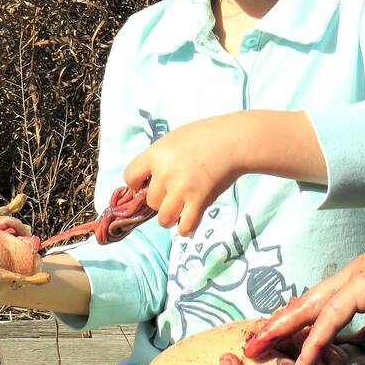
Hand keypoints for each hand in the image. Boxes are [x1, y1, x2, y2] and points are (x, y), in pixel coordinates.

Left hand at [122, 115, 243, 236]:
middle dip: (161, 200)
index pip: (129, 177)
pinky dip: (185, 228)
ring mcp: (182, 188)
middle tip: (175, 192)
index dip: (136, 184)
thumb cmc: (206, 136)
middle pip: (150, 201)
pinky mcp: (200, 200)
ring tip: (180, 210)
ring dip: (170, 217)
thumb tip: (149, 180)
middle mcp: (165, 173)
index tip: (146, 185)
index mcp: (155, 154)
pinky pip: (185, 226)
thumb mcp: (174, 139)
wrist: (235, 141)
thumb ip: (159, 158)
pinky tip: (189, 221)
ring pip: (163, 218)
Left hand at [243, 240, 364, 364]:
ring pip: (311, 307)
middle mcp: (355, 275)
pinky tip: (302, 358)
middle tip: (255, 343)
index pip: (323, 302)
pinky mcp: (364, 287)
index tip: (280, 336)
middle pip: (308, 302)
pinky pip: (332, 317)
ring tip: (260, 350)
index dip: (301, 320)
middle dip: (280, 324)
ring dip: (284, 330)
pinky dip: (315, 339)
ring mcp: (357, 278)